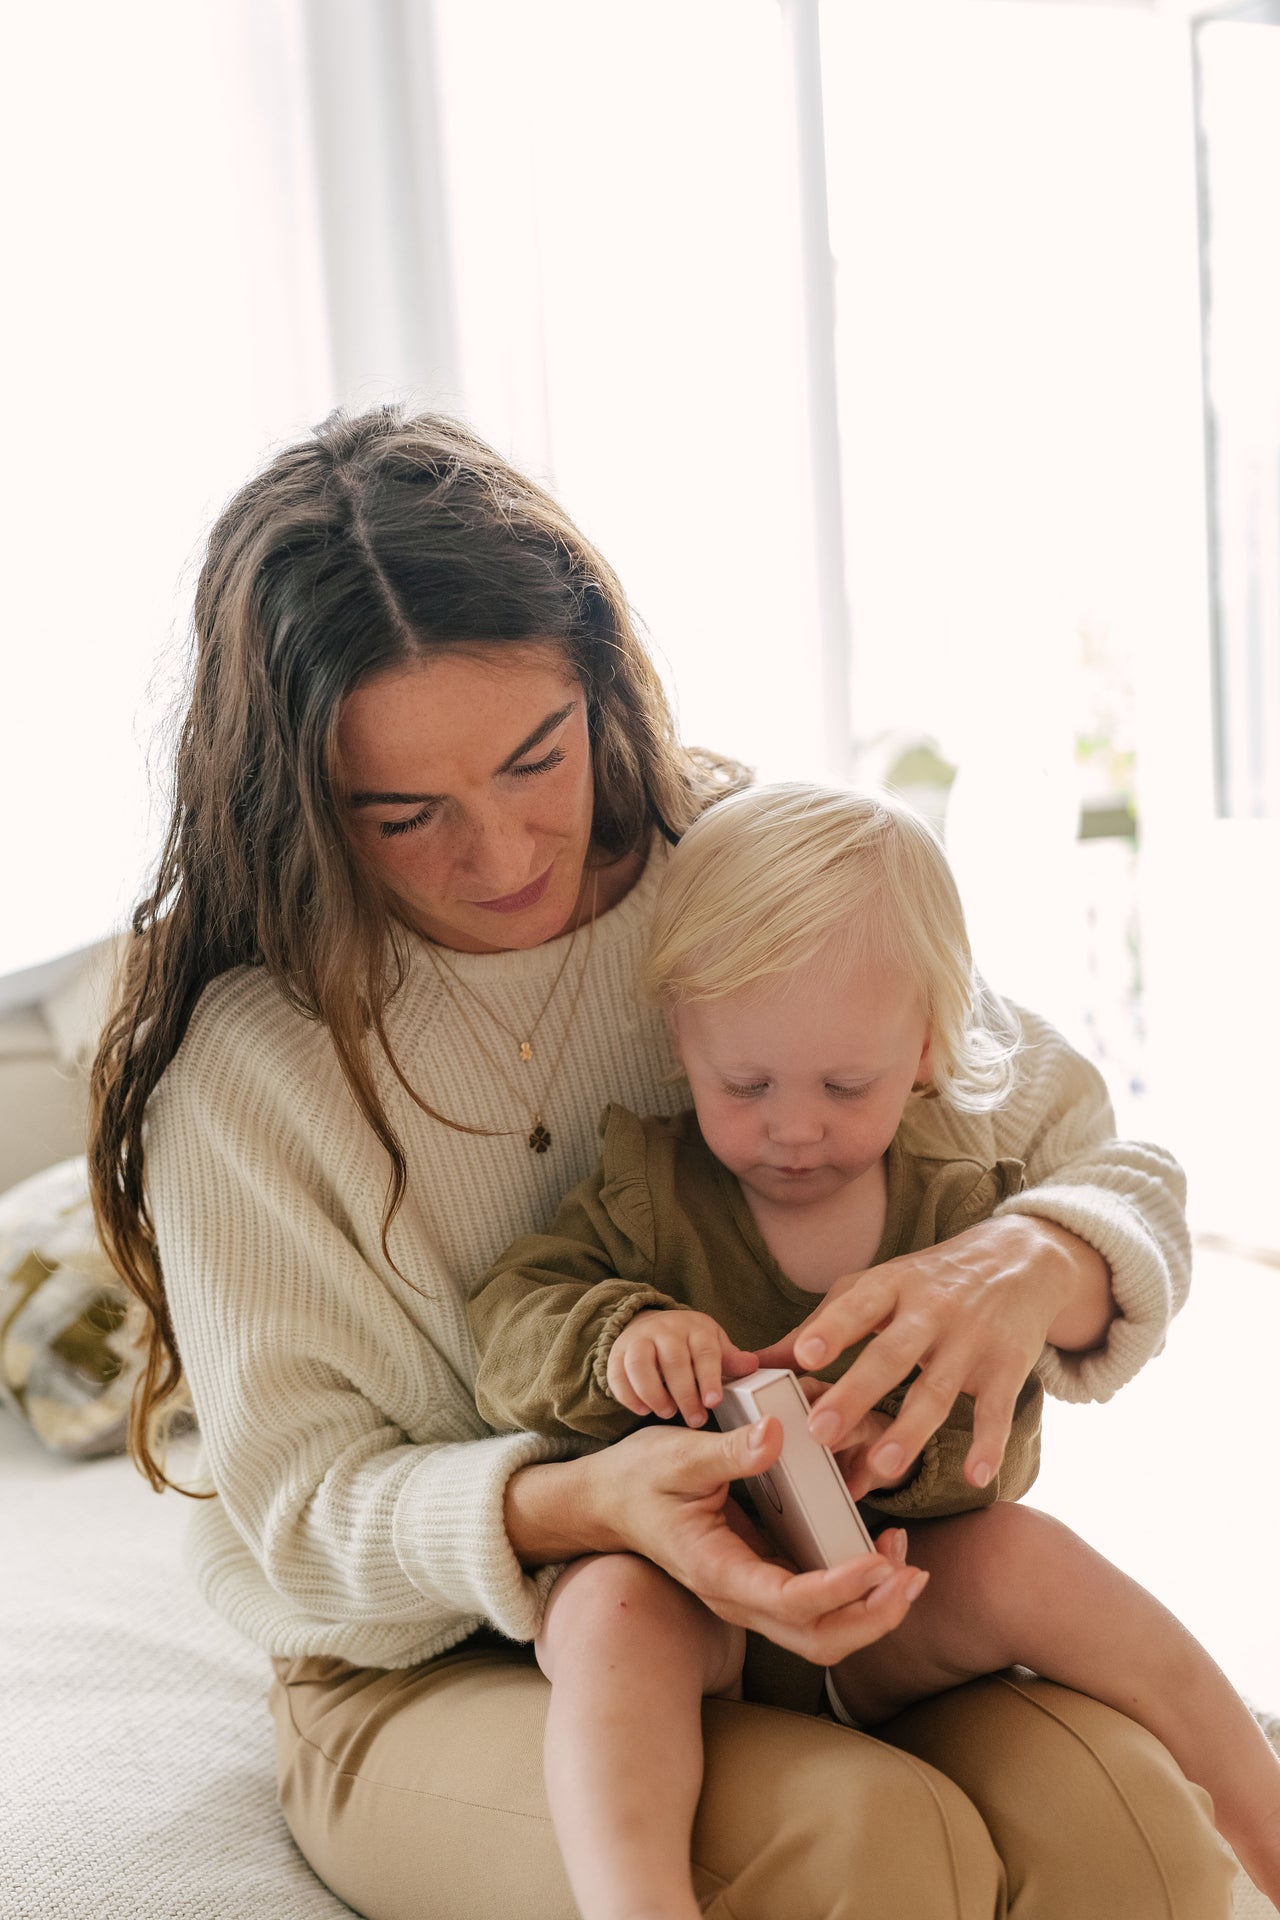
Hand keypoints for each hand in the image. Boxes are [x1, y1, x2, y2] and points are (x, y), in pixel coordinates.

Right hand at [573, 1417, 928, 1663]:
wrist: (610, 1501)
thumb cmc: (640, 1476)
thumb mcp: (676, 1454)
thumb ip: (728, 1451)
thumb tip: (775, 1435)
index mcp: (716, 1570)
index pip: (787, 1601)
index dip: (839, 1589)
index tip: (878, 1560)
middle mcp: (737, 1597)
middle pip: (817, 1641)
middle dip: (873, 1616)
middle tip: (911, 1575)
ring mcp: (752, 1596)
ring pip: (824, 1635)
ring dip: (873, 1611)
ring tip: (908, 1567)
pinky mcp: (765, 1583)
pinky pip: (820, 1610)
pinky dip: (860, 1594)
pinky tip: (882, 1555)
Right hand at [606, 1308, 758, 1427]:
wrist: (651, 1327)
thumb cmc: (690, 1344)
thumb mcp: (714, 1346)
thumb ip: (730, 1359)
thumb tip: (751, 1365)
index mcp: (695, 1328)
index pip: (704, 1351)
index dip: (709, 1377)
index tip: (713, 1402)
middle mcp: (666, 1329)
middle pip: (673, 1359)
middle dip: (684, 1393)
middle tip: (696, 1419)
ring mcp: (639, 1339)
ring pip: (640, 1364)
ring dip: (654, 1393)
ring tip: (668, 1413)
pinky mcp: (617, 1353)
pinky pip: (617, 1373)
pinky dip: (628, 1395)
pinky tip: (643, 1411)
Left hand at [757, 1214, 1110, 1490]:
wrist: (1020, 1259)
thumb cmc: (929, 1280)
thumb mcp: (877, 1286)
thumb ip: (820, 1323)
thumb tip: (756, 1360)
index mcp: (892, 1285)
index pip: (858, 1306)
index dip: (831, 1330)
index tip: (803, 1357)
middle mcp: (931, 1310)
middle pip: (891, 1355)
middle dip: (856, 1393)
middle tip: (821, 1430)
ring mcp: (971, 1340)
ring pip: (937, 1390)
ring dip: (910, 1430)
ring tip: (883, 1466)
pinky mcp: (1006, 1367)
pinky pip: (996, 1410)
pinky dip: (988, 1443)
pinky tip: (975, 1476)